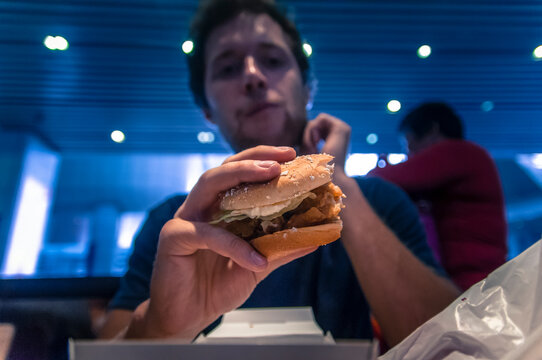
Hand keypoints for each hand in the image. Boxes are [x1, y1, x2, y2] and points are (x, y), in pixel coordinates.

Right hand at [126, 146, 314, 338]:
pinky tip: (257, 259)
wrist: (188, 317)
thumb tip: (316, 238)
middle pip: (224, 169)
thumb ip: (280, 249)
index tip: (293, 156)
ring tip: (271, 175)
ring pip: (209, 183)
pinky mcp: (174, 238)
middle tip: (283, 159)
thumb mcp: (257, 266)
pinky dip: (234, 245)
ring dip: (241, 174)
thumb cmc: (217, 287)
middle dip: (254, 159)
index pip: (241, 176)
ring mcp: (186, 219)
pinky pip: (207, 235)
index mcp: (219, 209)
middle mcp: (202, 207)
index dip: (264, 161)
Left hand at [301, 113, 350, 172]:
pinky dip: (312, 130)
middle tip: (309, 151)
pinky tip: (315, 143)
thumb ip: (307, 138)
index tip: (309, 153)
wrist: (328, 179)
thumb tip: (305, 124)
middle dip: (307, 136)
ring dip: (308, 135)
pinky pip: (321, 118)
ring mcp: (343, 129)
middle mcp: (340, 133)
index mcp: (334, 139)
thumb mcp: (307, 151)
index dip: (307, 139)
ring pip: (316, 122)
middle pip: (314, 125)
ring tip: (312, 149)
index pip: (314, 129)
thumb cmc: (315, 170)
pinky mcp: (342, 127)